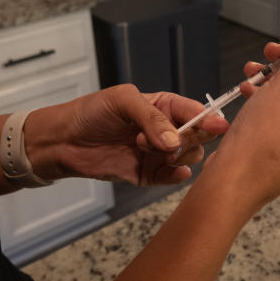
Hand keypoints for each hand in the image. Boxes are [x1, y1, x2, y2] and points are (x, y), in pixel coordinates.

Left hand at [24, 85, 228, 185]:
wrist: (62, 142)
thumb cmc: (90, 113)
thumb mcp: (121, 102)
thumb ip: (151, 117)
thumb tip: (173, 140)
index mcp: (163, 106)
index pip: (195, 111)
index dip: (208, 118)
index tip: (217, 126)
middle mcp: (165, 129)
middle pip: (197, 136)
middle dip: (189, 139)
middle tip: (163, 141)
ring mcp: (158, 153)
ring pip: (188, 157)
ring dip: (176, 156)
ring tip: (144, 148)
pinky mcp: (148, 174)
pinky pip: (172, 178)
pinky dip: (176, 176)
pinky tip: (172, 172)